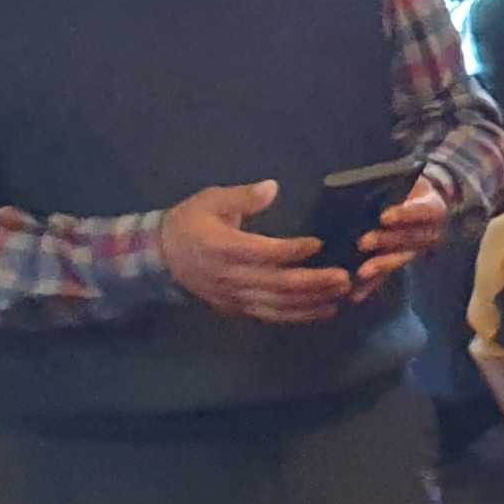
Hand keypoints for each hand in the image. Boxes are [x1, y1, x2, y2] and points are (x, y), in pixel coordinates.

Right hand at [162, 181, 354, 325]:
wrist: (159, 257)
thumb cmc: (189, 223)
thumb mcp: (210, 201)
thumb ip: (241, 197)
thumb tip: (272, 187)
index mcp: (221, 247)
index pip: (262, 252)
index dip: (291, 250)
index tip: (318, 243)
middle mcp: (230, 276)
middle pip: (276, 283)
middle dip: (313, 283)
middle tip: (344, 278)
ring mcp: (234, 295)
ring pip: (278, 304)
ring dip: (313, 301)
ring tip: (344, 294)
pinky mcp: (238, 308)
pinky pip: (272, 315)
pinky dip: (300, 315)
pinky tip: (326, 310)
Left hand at [350, 171, 453, 296]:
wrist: (415, 202)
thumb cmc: (403, 187)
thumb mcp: (402, 180)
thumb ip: (388, 184)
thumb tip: (360, 184)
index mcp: (433, 208)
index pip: (423, 211)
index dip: (405, 214)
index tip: (385, 216)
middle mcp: (431, 232)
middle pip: (412, 238)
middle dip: (388, 241)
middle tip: (364, 242)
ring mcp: (418, 249)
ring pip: (402, 258)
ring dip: (382, 265)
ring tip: (362, 272)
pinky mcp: (400, 262)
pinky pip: (389, 275)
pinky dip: (372, 285)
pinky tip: (356, 294)